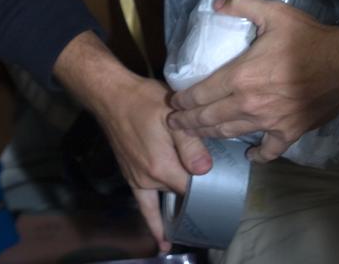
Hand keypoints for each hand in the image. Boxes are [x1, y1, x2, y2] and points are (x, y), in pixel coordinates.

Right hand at [93, 74, 212, 250]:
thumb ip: (190, 143)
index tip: (225, 183)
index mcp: (162, 167)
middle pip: (182, 191)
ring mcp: (139, 181)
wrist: (112, 96)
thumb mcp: (172, 115)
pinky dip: (155, 224)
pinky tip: (163, 242)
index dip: (210, 186)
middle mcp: (150, 180)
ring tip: (200, 210)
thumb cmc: (144, 101)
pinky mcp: (131, 177)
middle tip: (217, 185)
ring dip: (181, 200)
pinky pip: (145, 207)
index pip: (194, 188)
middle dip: (198, 189)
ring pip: (168, 195)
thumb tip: (206, 170)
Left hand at [167, 0, 338, 161]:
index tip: (172, 102)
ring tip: (196, 136)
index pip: (202, 93)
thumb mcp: (274, 12)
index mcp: (241, 75)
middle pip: (210, 118)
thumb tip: (216, 4)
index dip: (184, 100)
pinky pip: (268, 150)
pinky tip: (249, 154)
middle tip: (174, 124)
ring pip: (231, 133)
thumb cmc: (307, 37)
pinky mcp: (289, 132)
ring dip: (210, 136)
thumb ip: (242, 4)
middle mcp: (250, 103)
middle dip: (188, 122)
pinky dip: (257, 155)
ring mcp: (269, 122)